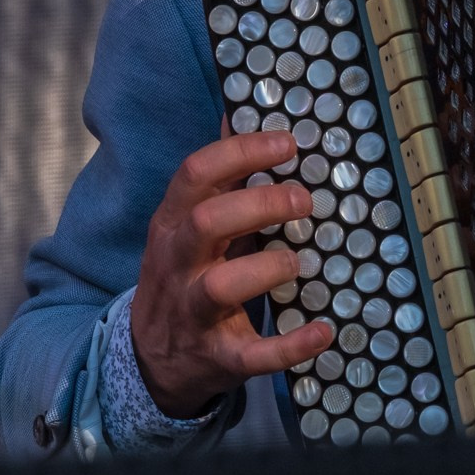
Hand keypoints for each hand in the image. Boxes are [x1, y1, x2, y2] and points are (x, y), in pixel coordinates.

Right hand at [128, 128, 332, 417]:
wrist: (150, 359)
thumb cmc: (185, 274)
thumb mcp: (189, 224)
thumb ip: (219, 178)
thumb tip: (241, 114)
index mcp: (173, 224)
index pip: (194, 174)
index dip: (242, 152)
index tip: (289, 144)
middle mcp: (177, 265)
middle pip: (206, 223)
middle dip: (259, 204)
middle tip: (306, 199)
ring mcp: (193, 313)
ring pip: (219, 287)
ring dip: (268, 268)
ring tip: (300, 263)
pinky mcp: (216, 357)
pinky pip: (251, 356)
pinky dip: (289, 346)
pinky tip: (324, 332)